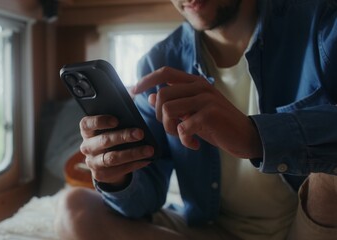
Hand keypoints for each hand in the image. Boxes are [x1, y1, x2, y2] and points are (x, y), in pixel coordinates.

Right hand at [79, 115, 153, 186]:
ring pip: (112, 158)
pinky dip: (134, 164)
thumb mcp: (110, 129)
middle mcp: (86, 147)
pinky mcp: (100, 175)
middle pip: (104, 140)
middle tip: (140, 133)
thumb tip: (134, 121)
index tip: (116, 120)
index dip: (100, 121)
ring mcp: (92, 162)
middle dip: (123, 136)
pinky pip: (119, 170)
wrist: (105, 161)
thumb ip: (118, 123)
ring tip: (149, 150)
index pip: (86, 124)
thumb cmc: (112, 136)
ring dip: (133, 153)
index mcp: (87, 131)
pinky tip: (147, 160)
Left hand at [132, 67, 261, 158]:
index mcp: (195, 83)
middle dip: (160, 117)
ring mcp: (205, 99)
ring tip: (184, 136)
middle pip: (162, 95)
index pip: (165, 73)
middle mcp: (200, 86)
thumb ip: (174, 103)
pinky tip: (194, 145)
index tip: (133, 91)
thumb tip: (151, 97)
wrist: (246, 136)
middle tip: (173, 129)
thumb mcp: (192, 112)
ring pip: (168, 110)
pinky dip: (185, 141)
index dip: (146, 80)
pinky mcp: (210, 114)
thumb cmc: (218, 125)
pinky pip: (183, 127)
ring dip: (171, 129)